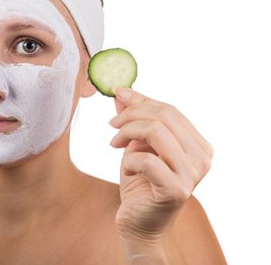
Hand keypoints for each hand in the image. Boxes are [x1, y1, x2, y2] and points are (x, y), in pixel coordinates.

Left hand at [108, 87, 213, 241]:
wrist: (138, 222)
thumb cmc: (140, 183)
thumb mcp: (136, 145)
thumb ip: (135, 119)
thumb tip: (122, 92)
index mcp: (199, 145)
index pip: (170, 110)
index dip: (141, 100)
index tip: (118, 95)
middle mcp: (202, 158)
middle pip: (164, 116)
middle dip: (131, 114)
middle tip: (112, 124)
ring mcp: (192, 175)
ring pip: (155, 132)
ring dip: (127, 133)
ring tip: (114, 144)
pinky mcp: (176, 190)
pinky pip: (146, 160)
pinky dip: (129, 160)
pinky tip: (127, 170)